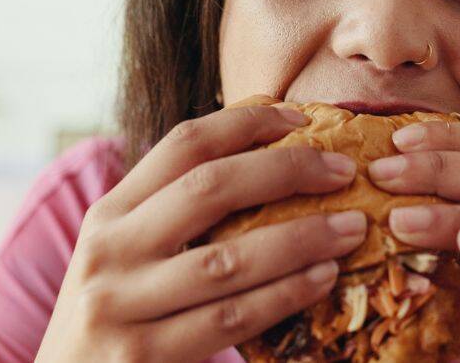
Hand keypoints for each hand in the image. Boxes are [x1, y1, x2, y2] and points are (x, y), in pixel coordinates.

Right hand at [35, 102, 367, 361]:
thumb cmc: (114, 319)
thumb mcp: (123, 255)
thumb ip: (174, 215)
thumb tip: (270, 162)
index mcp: (108, 213)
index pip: (183, 144)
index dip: (246, 123)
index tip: (300, 119)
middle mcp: (109, 250)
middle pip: (209, 189)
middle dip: (286, 171)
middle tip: (342, 170)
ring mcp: (120, 305)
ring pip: (229, 258)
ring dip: (301, 238)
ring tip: (350, 227)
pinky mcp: (142, 356)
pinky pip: (232, 318)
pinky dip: (285, 294)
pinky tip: (323, 278)